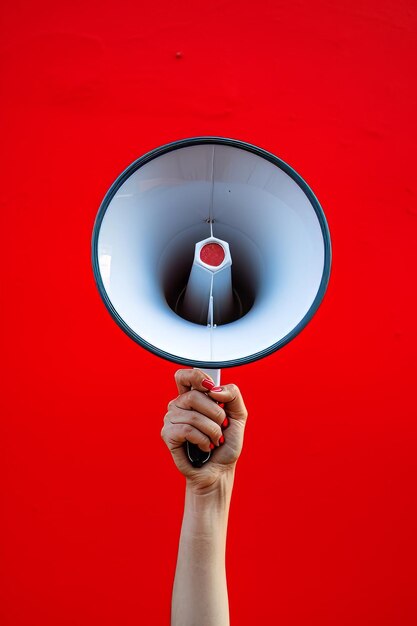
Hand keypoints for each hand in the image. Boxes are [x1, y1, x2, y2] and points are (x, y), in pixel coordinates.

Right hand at [161, 369, 247, 490]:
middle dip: (215, 414)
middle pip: (194, 396)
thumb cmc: (226, 444)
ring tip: (214, 440)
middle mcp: (179, 405)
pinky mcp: (168, 434)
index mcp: (194, 396)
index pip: (185, 376)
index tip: (210, 387)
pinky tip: (204, 446)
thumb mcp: (238, 415)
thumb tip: (215, 390)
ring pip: (193, 416)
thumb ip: (232, 394)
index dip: (196, 377)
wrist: (220, 470)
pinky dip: (202, 439)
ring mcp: (171, 419)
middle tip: (221, 426)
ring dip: (212, 431)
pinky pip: (187, 430)